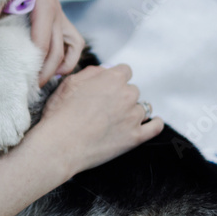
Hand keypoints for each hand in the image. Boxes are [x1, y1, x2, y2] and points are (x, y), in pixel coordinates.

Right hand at [24, 63, 164, 178]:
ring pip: (141, 108)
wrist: (61, 144)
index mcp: (112, 79)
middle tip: (106, 107)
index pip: (125, 71)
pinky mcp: (136, 137)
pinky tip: (154, 122)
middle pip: (133, 90)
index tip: (109, 86)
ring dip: (132, 111)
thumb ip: (92, 72)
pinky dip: (155, 123)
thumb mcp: (70, 83)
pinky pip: (155, 127)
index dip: (116, 79)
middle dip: (121, 96)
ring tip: (116, 120)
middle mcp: (127, 94)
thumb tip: (105, 70)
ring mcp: (133, 116)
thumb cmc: (61, 114)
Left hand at [29, 0, 84, 83]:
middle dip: (45, 72)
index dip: (36, 62)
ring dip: (60, 66)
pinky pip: (74, 42)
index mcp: (44, 4)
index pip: (43, 40)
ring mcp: (60, 16)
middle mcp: (56, 12)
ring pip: (72, 47)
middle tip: (29, 88)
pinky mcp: (60, 18)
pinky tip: (55, 68)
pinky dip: (68, 57)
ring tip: (43, 80)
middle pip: (57, 50)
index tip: (25, 78)